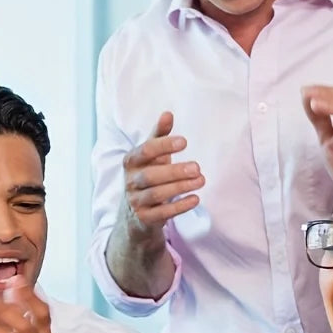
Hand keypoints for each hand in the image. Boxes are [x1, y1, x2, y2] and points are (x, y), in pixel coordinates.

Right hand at [119, 111, 203, 240]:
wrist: (136, 216)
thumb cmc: (148, 178)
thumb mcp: (152, 158)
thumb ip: (159, 136)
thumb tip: (168, 113)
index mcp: (131, 161)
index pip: (145, 151)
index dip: (163, 145)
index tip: (185, 142)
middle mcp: (131, 181)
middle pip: (151, 175)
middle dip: (174, 171)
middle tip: (197, 167)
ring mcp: (136, 201)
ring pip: (156, 194)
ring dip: (180, 187)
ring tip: (201, 180)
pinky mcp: (144, 218)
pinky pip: (161, 213)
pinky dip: (179, 207)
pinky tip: (195, 199)